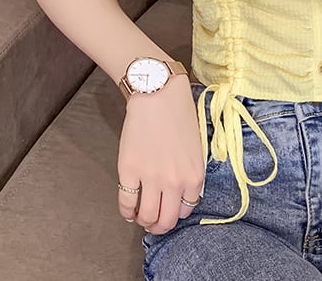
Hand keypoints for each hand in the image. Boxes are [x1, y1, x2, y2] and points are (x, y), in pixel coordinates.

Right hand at [117, 75, 204, 233]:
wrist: (158, 95)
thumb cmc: (179, 115)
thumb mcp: (195, 147)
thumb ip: (190, 172)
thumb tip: (180, 193)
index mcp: (194, 175)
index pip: (185, 210)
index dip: (175, 215)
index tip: (169, 213)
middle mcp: (174, 181)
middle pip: (166, 220)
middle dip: (159, 226)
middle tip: (153, 222)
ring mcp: (151, 177)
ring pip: (146, 217)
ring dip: (143, 221)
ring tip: (140, 215)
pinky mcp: (129, 170)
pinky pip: (126, 203)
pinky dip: (126, 212)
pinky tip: (128, 209)